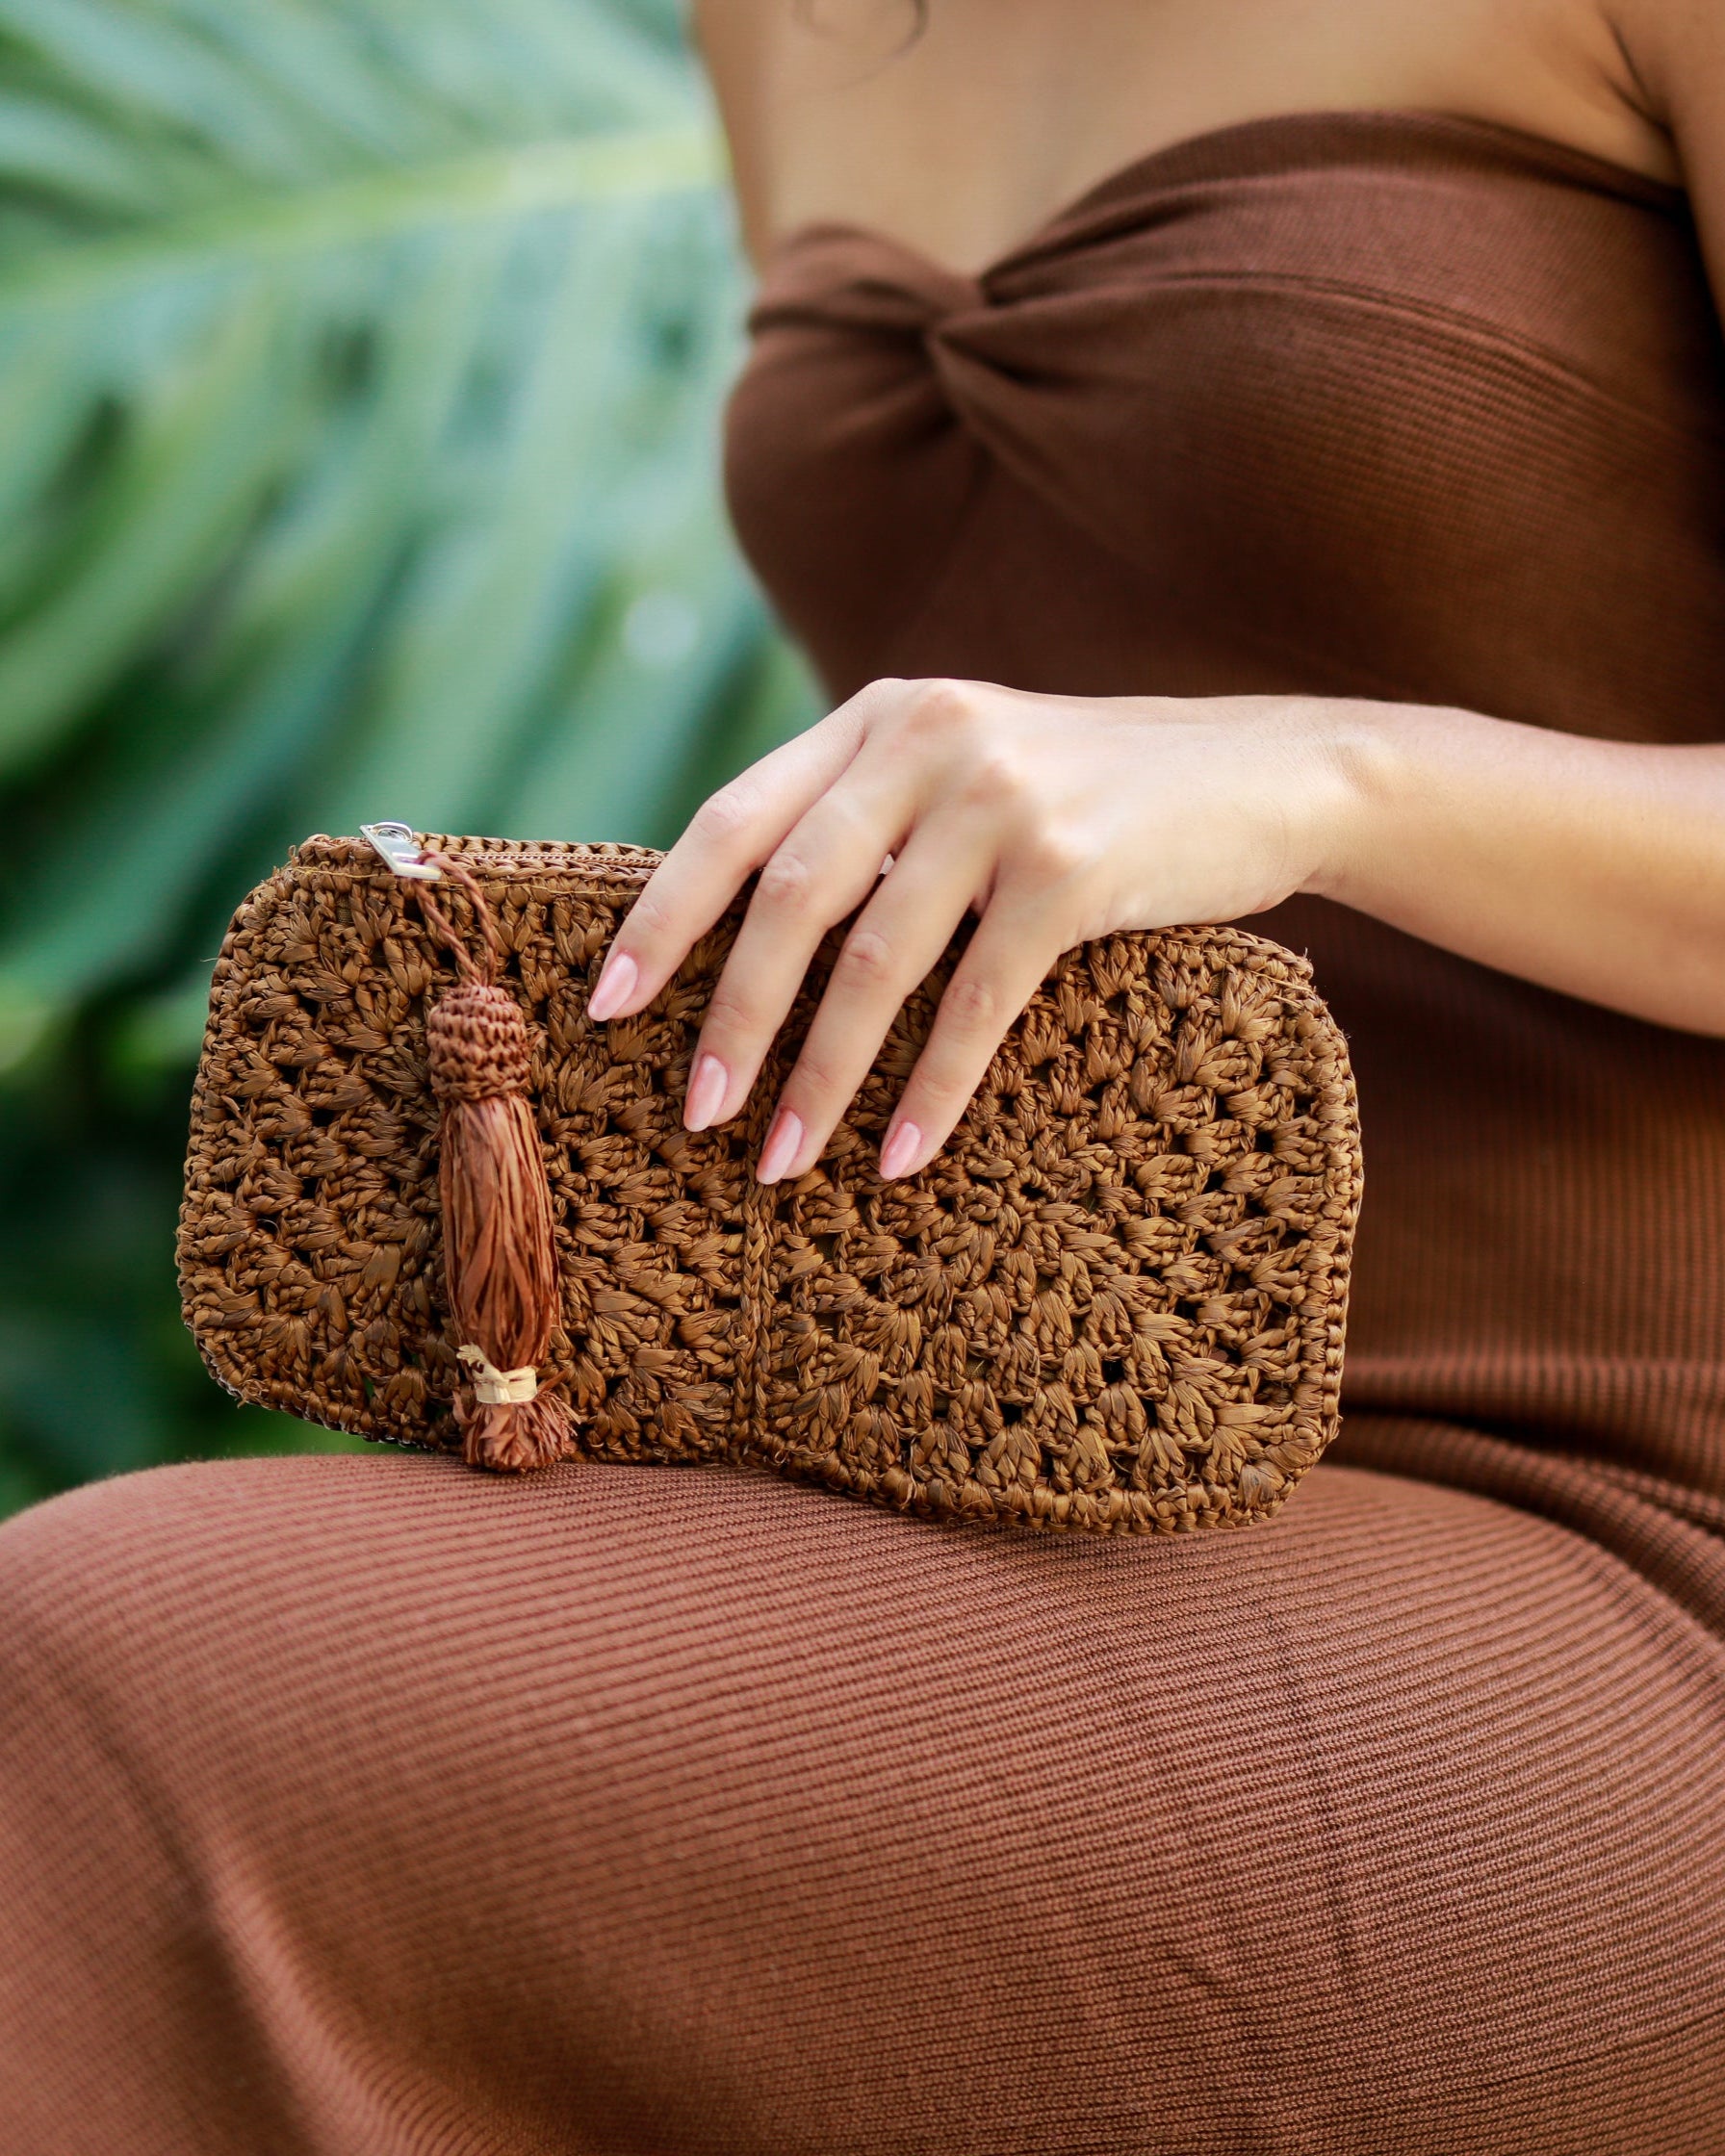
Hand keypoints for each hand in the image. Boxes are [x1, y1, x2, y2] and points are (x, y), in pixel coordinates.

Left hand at [584, 676, 1356, 1180]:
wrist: (1264, 775)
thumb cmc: (1092, 799)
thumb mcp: (965, 771)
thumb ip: (870, 817)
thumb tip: (744, 939)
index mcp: (878, 717)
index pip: (736, 819)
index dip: (664, 918)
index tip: (606, 1008)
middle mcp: (926, 739)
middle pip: (790, 897)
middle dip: (733, 1017)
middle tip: (694, 1115)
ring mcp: (1003, 798)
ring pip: (877, 960)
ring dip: (819, 1076)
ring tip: (779, 1162)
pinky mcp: (1075, 867)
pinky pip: (977, 1001)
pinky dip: (932, 1090)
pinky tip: (900, 1157)